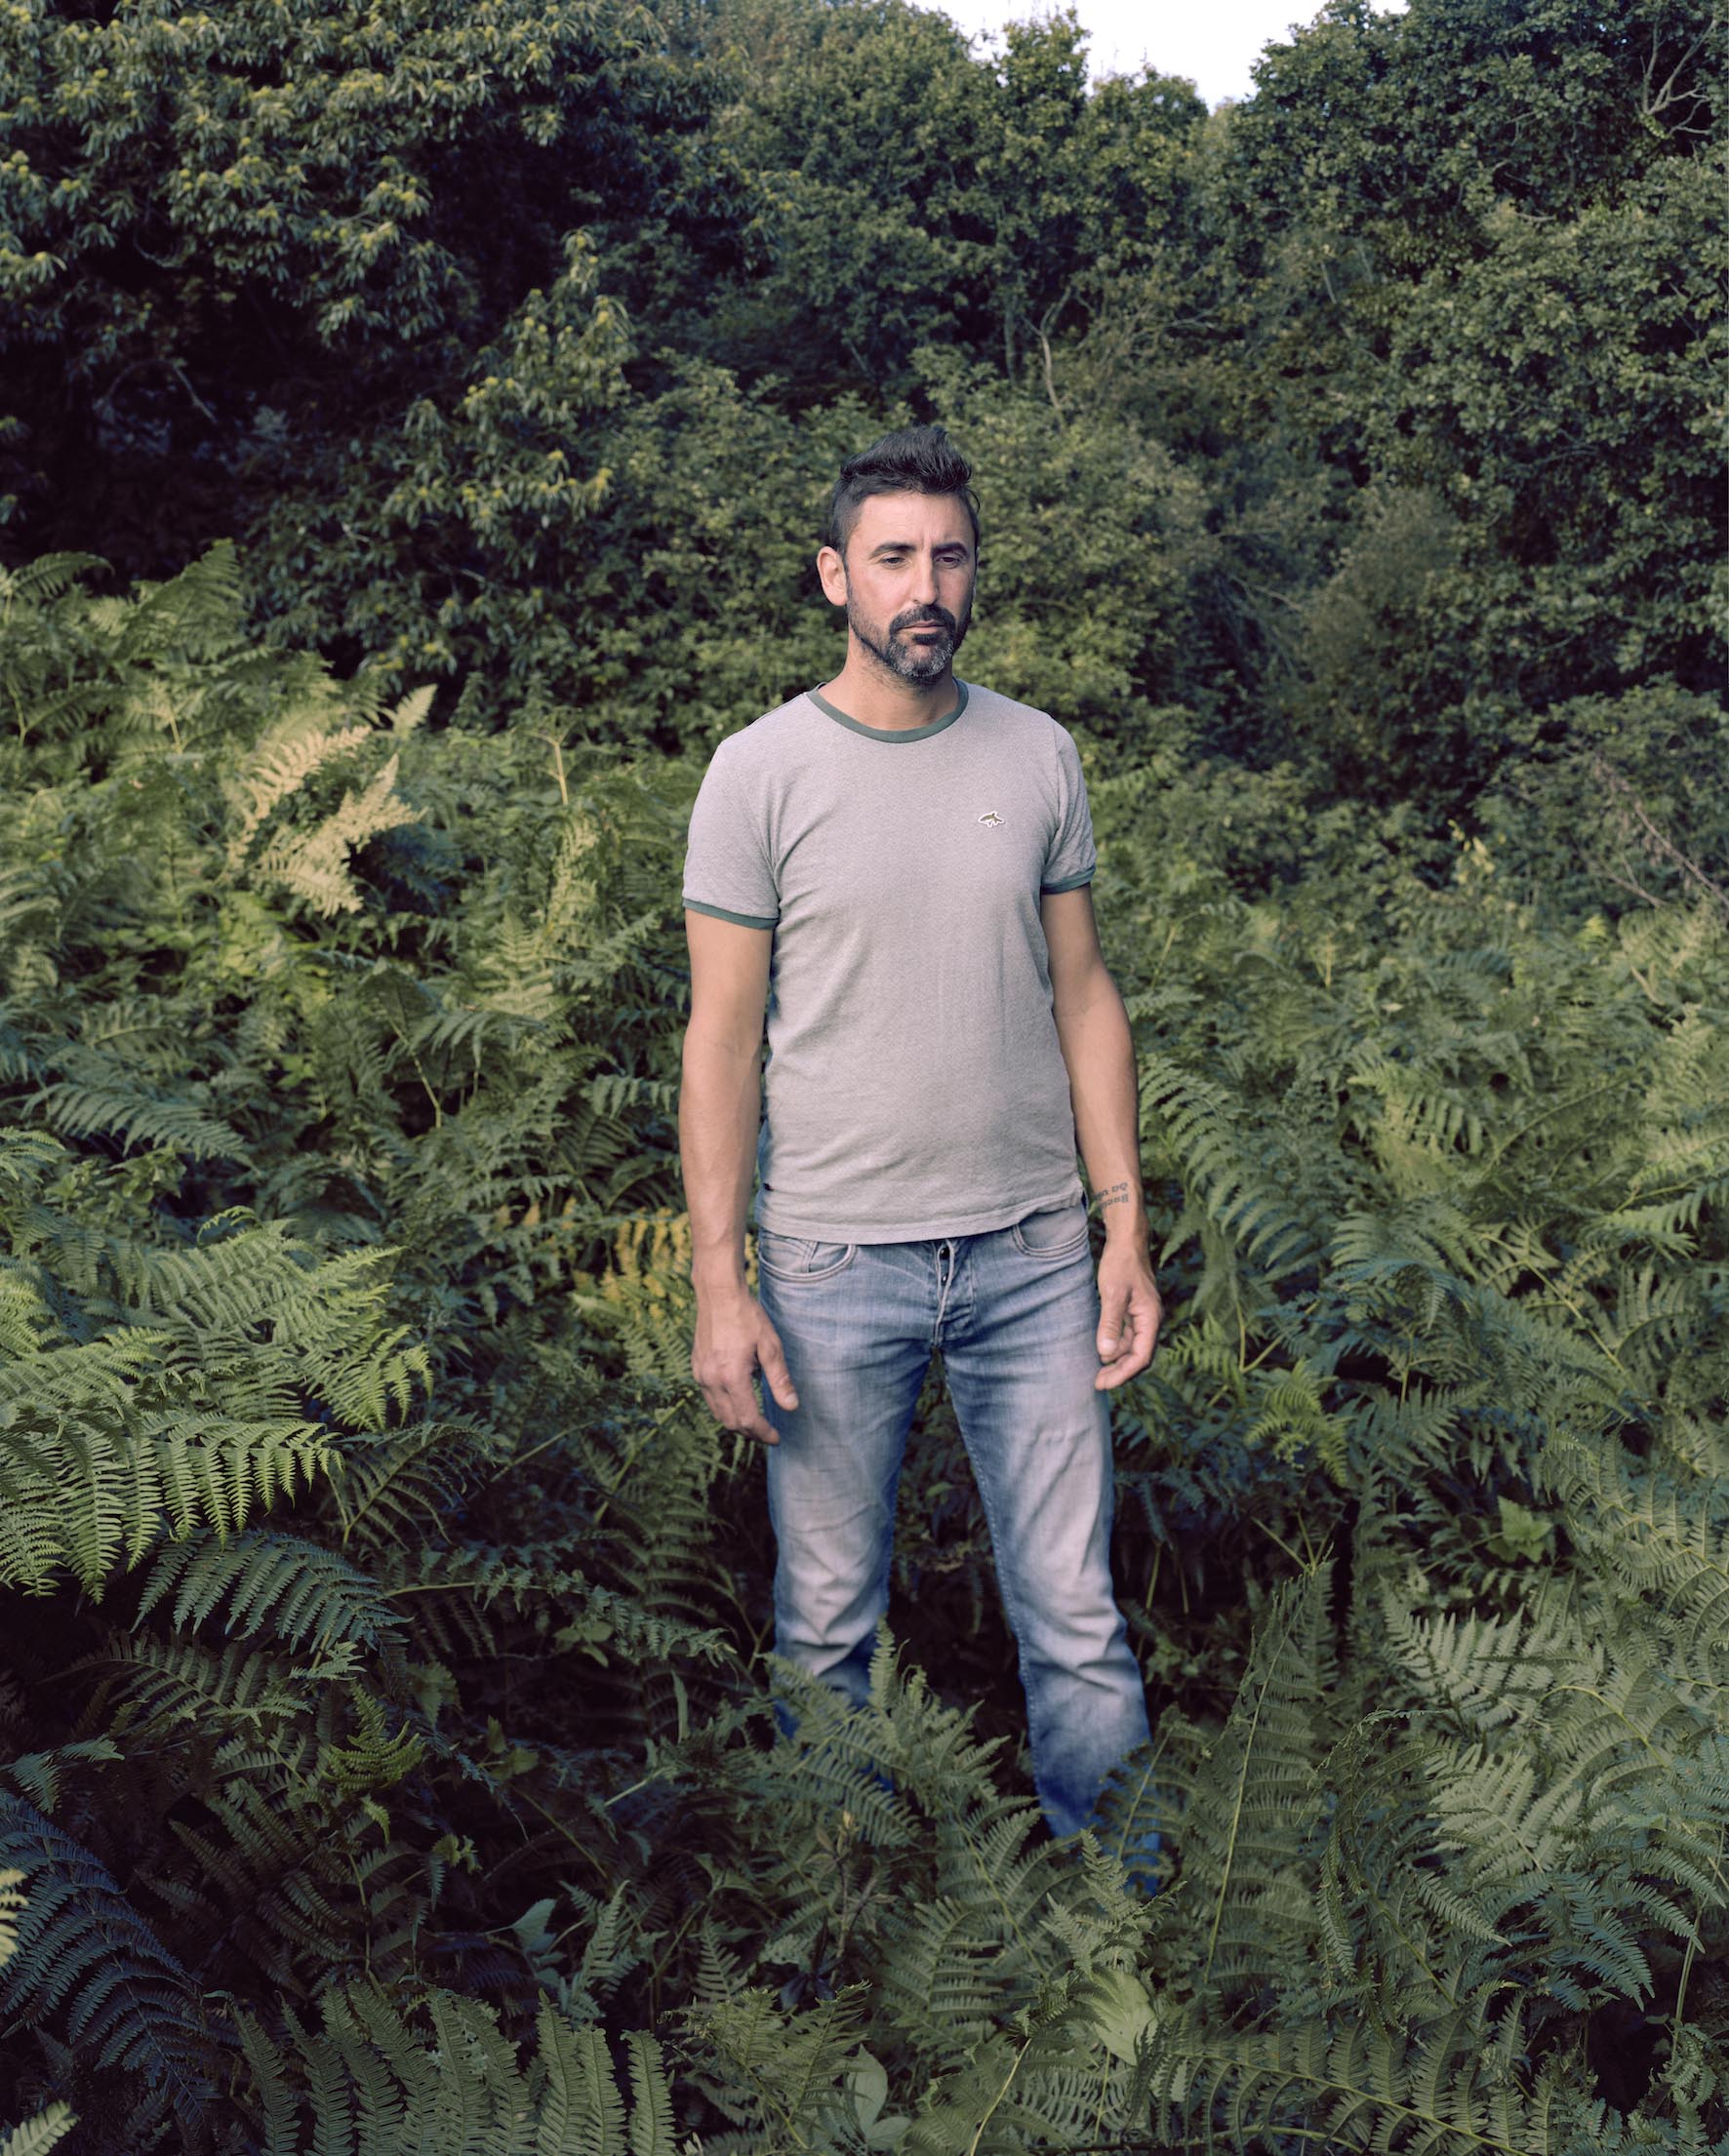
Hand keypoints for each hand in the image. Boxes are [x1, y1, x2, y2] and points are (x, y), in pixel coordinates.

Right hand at [691, 1283, 798, 1444]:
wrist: (718, 1293)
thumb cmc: (747, 1316)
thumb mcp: (770, 1346)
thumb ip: (780, 1379)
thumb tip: (791, 1407)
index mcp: (731, 1377)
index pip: (748, 1418)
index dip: (764, 1432)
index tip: (776, 1438)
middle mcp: (711, 1380)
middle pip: (730, 1421)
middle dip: (750, 1432)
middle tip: (768, 1433)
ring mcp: (700, 1374)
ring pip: (717, 1412)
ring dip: (736, 1422)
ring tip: (755, 1422)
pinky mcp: (696, 1367)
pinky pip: (709, 1398)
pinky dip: (724, 1407)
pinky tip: (738, 1400)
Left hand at [1094, 1239, 1161, 1390]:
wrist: (1126, 1241)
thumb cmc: (1121, 1263)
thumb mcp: (1113, 1293)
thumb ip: (1110, 1323)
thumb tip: (1105, 1353)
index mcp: (1151, 1318)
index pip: (1141, 1356)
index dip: (1123, 1373)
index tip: (1104, 1383)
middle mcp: (1150, 1321)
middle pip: (1137, 1356)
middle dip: (1119, 1371)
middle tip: (1097, 1383)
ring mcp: (1142, 1317)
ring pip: (1130, 1347)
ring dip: (1115, 1360)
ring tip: (1095, 1369)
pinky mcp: (1132, 1312)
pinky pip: (1125, 1336)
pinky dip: (1113, 1346)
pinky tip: (1100, 1350)